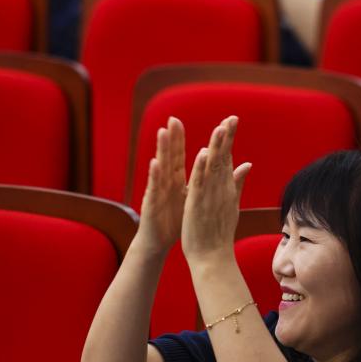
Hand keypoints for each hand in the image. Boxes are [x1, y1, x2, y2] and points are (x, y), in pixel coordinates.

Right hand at [136, 117, 187, 255]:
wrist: (158, 242)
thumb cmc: (175, 220)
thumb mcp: (190, 198)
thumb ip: (199, 181)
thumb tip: (208, 168)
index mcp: (176, 180)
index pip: (179, 155)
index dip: (182, 139)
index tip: (186, 121)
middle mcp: (166, 182)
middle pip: (169, 156)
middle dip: (171, 138)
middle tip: (173, 119)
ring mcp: (158, 190)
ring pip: (160, 167)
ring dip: (161, 150)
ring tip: (163, 132)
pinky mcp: (152, 202)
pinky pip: (154, 187)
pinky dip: (155, 175)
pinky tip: (155, 163)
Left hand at [181, 116, 251, 265]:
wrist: (213, 257)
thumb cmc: (219, 232)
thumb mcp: (232, 203)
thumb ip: (238, 182)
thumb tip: (248, 164)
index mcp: (226, 187)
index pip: (228, 158)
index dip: (229, 139)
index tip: (231, 120)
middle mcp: (221, 188)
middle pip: (224, 158)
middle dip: (227, 137)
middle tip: (231, 117)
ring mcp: (210, 195)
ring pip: (214, 166)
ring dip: (217, 147)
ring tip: (221, 128)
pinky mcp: (198, 203)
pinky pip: (200, 182)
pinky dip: (202, 168)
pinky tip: (204, 153)